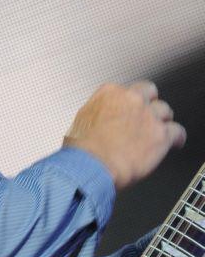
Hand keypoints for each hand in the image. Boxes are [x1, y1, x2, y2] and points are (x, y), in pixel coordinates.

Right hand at [62, 80, 185, 190]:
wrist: (91, 166)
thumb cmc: (81, 151)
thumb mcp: (79, 123)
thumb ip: (94, 116)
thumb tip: (96, 123)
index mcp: (109, 94)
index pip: (125, 90)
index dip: (126, 103)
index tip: (126, 112)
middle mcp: (131, 100)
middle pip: (149, 93)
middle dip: (148, 104)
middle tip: (144, 116)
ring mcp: (148, 116)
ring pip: (164, 110)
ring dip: (161, 121)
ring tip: (158, 131)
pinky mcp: (161, 135)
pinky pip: (177, 131)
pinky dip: (177, 138)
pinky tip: (174, 142)